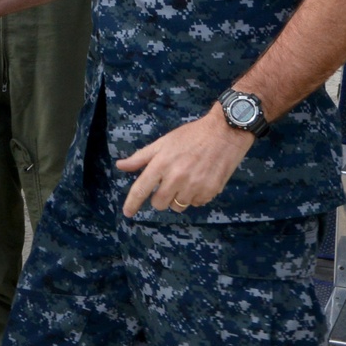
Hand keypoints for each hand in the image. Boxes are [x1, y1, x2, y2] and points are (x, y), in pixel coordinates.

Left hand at [116, 105, 253, 217]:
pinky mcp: (209, 191)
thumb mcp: (163, 142)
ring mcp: (194, 186)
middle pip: (159, 203)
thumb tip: (120, 166)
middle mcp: (176, 177)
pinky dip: (195, 196)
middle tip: (169, 183)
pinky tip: (200, 181)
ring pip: (178, 206)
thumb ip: (141, 157)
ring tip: (188, 179)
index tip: (128, 213)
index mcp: (161, 163)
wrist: (224, 133)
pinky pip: (196, 204)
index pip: (141, 189)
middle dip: (160, 197)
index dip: (132, 203)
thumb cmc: (191, 136)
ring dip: (179, 197)